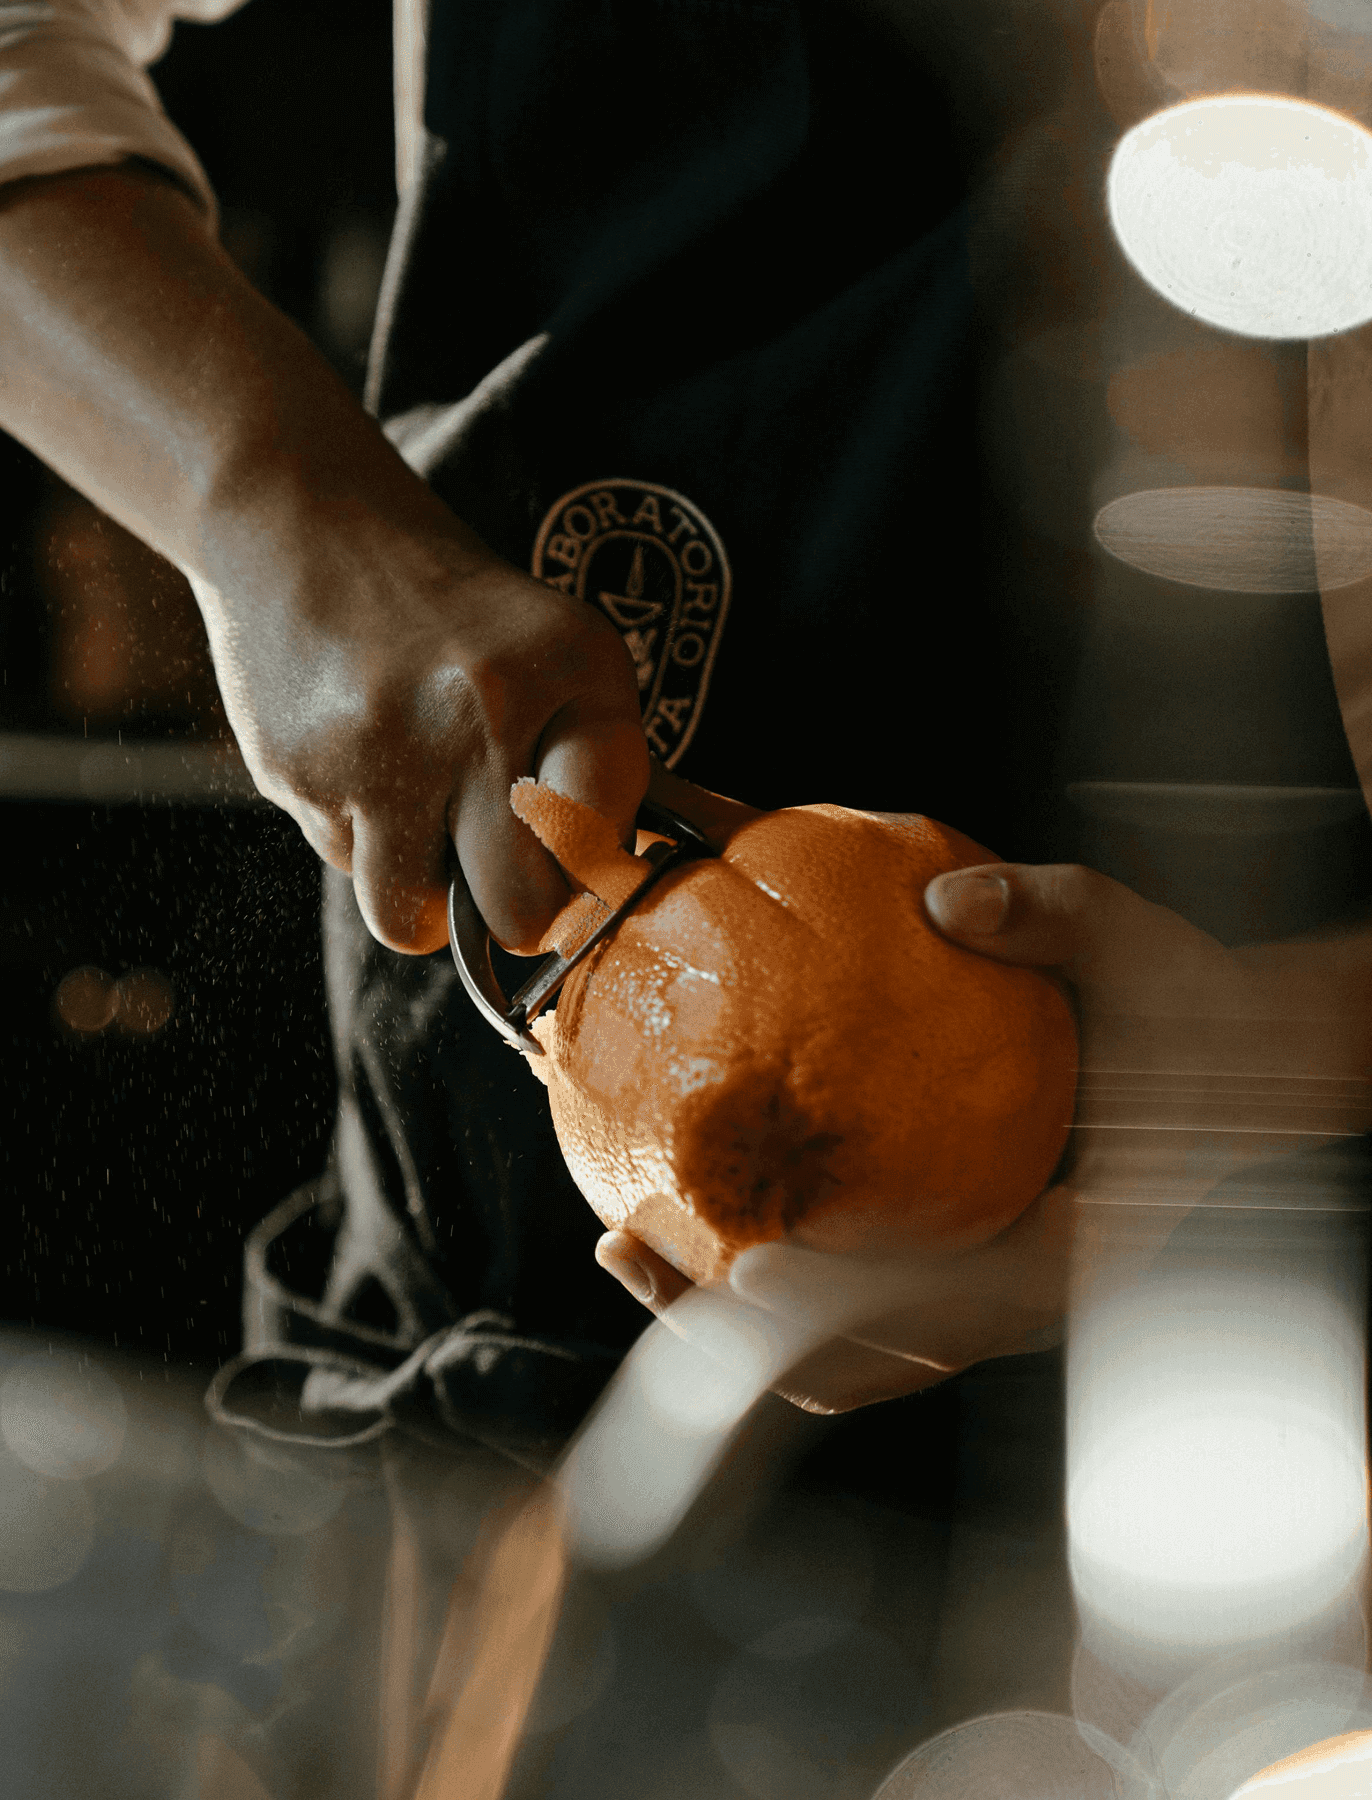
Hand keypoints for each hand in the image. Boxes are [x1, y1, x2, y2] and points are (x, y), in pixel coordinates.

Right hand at [191, 508, 647, 955]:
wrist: (301, 522)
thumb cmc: (454, 611)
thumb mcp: (559, 650)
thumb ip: (600, 765)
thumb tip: (609, 889)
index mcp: (561, 669)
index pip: (600, 843)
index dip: (589, 876)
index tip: (574, 869)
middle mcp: (473, 710)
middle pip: (515, 912)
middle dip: (513, 913)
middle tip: (500, 870)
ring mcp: (376, 750)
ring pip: (408, 917)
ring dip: (421, 889)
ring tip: (422, 810)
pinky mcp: (296, 774)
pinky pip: (344, 863)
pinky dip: (360, 832)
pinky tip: (359, 757)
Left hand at [596, 861, 1367, 1411]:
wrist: (1240, 1067)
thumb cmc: (1195, 1014)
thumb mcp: (1136, 943)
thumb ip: (1050, 918)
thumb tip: (946, 895)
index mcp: (1077, 1242)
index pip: (952, 1303)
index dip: (851, 1308)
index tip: (750, 1274)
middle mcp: (1020, 1293)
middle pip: (865, 1361)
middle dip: (737, 1338)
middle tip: (630, 1255)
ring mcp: (983, 1297)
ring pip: (844, 1354)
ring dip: (729, 1324)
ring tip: (629, 1248)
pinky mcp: (955, 1272)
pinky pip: (848, 1304)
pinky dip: (767, 1284)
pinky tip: (692, 1220)